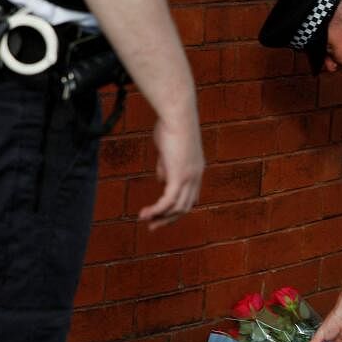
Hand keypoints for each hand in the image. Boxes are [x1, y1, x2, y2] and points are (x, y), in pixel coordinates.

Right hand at [139, 113, 204, 229]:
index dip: (177, 207)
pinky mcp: (179, 177)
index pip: (190, 196)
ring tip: (145, 220)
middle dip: (169, 219)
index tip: (162, 214)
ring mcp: (189, 178)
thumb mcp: (168, 149)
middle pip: (185, 206)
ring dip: (161, 217)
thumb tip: (161, 180)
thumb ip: (166, 166)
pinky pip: (168, 201)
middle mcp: (196, 176)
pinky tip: (145, 214)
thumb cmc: (170, 125)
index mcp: (196, 169)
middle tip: (153, 226)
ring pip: (178, 208)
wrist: (178, 115)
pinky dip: (157, 210)